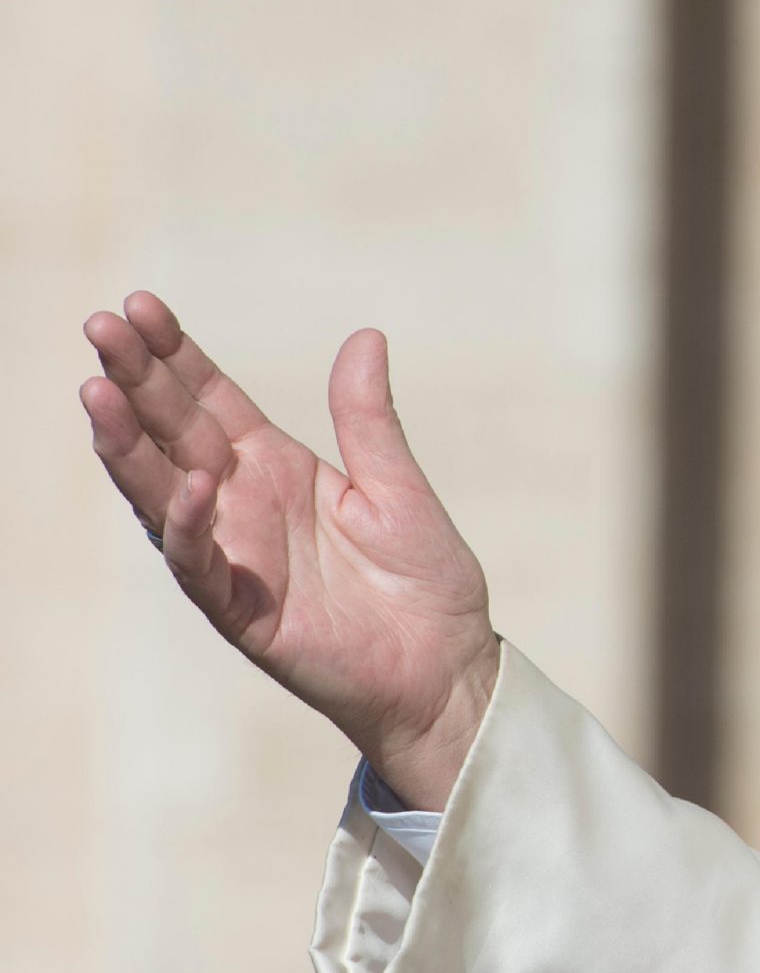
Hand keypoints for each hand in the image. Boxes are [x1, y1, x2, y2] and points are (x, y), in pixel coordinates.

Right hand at [79, 291, 499, 809]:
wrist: (447, 667)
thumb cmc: (423, 581)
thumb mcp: (398, 486)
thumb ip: (368, 419)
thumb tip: (365, 336)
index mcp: (276, 467)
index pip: (208, 400)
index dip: (174, 355)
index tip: (140, 305)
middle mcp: (242, 504)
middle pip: (172, 433)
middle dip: (135, 380)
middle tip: (102, 326)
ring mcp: (235, 555)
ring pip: (160, 492)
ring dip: (128, 445)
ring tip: (99, 390)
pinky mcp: (242, 610)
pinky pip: (200, 563)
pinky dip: (190, 524)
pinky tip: (192, 482)